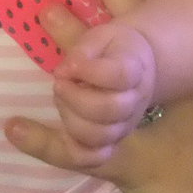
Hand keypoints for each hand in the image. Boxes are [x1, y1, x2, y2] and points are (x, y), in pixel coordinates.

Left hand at [53, 19, 155, 163]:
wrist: (137, 68)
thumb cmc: (112, 49)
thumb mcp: (98, 35)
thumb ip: (76, 39)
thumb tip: (55, 41)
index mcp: (134, 68)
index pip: (119, 74)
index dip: (89, 71)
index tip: (67, 65)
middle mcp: (134, 100)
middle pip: (110, 109)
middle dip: (75, 97)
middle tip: (59, 83)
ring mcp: (125, 125)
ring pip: (99, 135)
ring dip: (71, 119)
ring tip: (61, 99)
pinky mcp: (113, 142)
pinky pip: (95, 157)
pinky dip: (76, 150)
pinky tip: (62, 133)